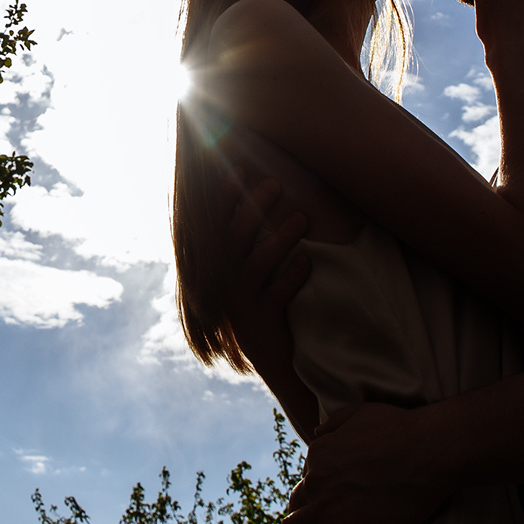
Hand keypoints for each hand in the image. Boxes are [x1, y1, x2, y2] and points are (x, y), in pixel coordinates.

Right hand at [222, 175, 312, 384]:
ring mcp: (243, 300)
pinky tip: (307, 263)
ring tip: (302, 219)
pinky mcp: (262, 319)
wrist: (268, 354)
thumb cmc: (259, 300)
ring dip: (280, 238)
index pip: (217, 224)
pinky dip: (292, 278)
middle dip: (254, 208)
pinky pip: (276, 295)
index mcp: (220, 263)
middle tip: (275, 184)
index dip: (225, 196)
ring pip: (258, 264)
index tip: (239, 169)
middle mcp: (226, 279)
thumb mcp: (247, 270)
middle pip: (236, 237)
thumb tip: (259, 192)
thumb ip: (246, 238)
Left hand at [275, 401, 458, 523]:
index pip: (308, 479)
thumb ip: (335, 423)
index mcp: (319, 455)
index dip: (313, 493)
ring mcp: (324, 509)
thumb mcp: (360, 413)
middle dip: (298, 519)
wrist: (428, 453)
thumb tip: (316, 431)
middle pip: (297, 506)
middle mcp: (315, 481)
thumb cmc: (402, 430)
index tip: (320, 505)